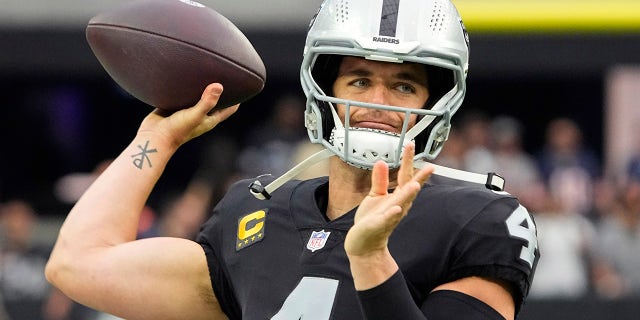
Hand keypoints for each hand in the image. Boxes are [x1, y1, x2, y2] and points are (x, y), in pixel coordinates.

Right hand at [138, 83, 238, 147]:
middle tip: (226, 73)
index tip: (244, 86)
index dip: (238, 99)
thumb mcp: (194, 115)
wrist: (153, 137)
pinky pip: (182, 94)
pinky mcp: (174, 106)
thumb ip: (206, 102)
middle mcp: (201, 114)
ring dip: (202, 87)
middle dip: (221, 90)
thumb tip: (219, 86)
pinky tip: (185, 74)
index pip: (229, 109)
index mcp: (210, 119)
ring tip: (206, 70)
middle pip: (215, 101)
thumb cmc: (176, 130)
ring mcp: (187, 110)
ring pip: (198, 96)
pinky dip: (186, 87)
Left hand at [345, 143, 432, 257]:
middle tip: (431, 166)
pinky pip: (388, 219)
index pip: (406, 176)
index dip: (408, 161)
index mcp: (397, 197)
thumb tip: (382, 162)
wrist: (364, 244)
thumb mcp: (375, 196)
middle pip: (410, 188)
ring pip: (403, 204)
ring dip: (409, 194)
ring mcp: (390, 216)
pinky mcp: (379, 226)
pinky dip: (392, 214)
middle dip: (420, 178)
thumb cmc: (371, 220)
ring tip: (415, 184)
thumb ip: (380, 180)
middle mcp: (398, 205)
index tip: (410, 145)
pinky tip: (396, 208)